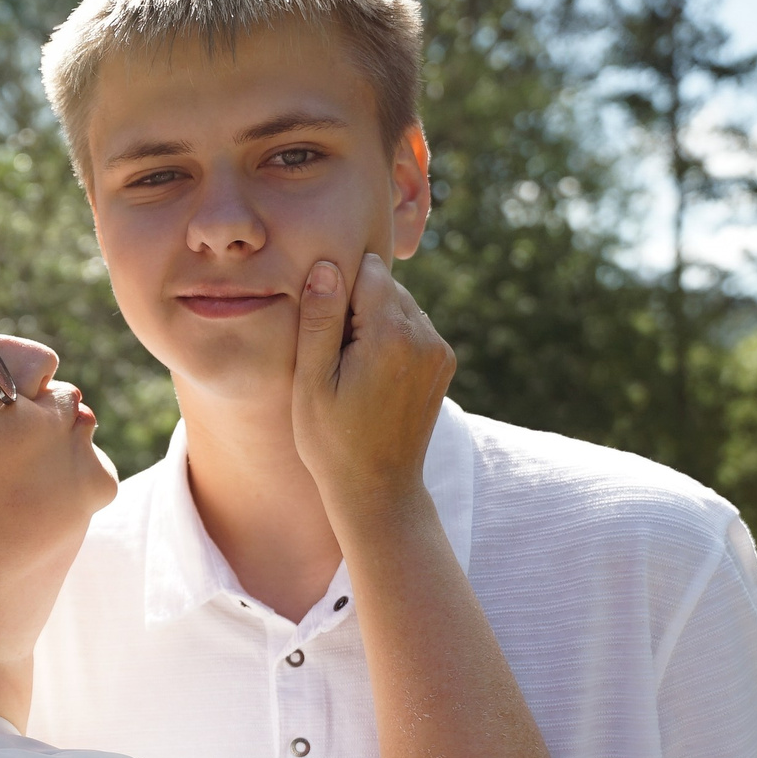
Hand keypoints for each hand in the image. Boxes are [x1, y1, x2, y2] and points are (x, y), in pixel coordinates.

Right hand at [289, 254, 454, 527]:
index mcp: (391, 335)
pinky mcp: (444, 363)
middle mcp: (425, 336)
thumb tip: (327, 267)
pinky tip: (373, 375)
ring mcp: (440, 350)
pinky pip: (414, 327)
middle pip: (386, 284)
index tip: (324, 327)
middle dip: (357, 303)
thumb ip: (319, 319)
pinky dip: (393, 337)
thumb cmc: (333, 441)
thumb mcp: (312, 381)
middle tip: (335, 353)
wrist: (378, 490)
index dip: (338, 289)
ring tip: (353, 367)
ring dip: (375, 320)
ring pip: (402, 304)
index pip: (367, 270)